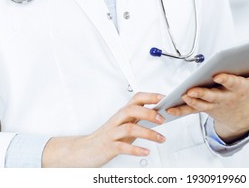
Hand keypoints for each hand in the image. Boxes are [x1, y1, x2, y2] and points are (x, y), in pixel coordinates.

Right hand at [41, 93, 165, 167]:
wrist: (84, 151)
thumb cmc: (107, 138)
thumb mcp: (123, 126)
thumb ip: (138, 119)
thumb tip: (158, 114)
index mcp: (121, 114)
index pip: (136, 99)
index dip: (150, 96)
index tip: (164, 97)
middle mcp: (116, 121)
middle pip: (132, 110)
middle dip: (149, 112)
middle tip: (163, 119)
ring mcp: (112, 134)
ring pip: (130, 128)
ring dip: (148, 133)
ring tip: (161, 139)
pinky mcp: (108, 147)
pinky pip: (123, 147)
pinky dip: (136, 149)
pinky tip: (146, 152)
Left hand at [166, 52, 248, 142]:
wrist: (242, 116)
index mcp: (241, 89)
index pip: (234, 84)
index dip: (226, 80)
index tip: (218, 75)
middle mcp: (227, 98)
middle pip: (215, 96)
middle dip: (204, 93)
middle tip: (192, 90)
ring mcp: (215, 105)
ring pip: (201, 104)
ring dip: (191, 101)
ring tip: (183, 94)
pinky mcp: (204, 109)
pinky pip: (190, 110)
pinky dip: (180, 110)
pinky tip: (169, 108)